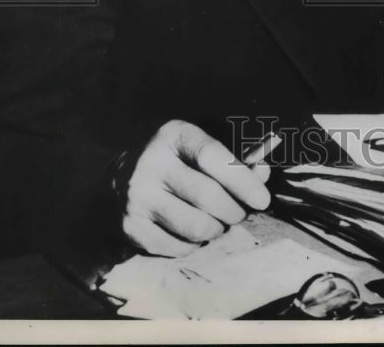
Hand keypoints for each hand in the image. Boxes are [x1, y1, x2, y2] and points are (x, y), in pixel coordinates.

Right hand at [120, 119, 270, 256]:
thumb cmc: (176, 161)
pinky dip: (194, 244)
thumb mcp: (199, 147)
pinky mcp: (132, 227)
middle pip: (207, 196)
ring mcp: (138, 197)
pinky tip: (192, 230)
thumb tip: (262, 175)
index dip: (242, 179)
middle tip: (239, 213)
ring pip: (195, 227)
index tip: (262, 199)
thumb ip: (234, 160)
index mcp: (173, 135)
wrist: (121, 177)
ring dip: (216, 229)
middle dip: (234, 211)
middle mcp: (152, 163)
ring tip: (216, 221)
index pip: (212, 156)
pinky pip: (178, 248)